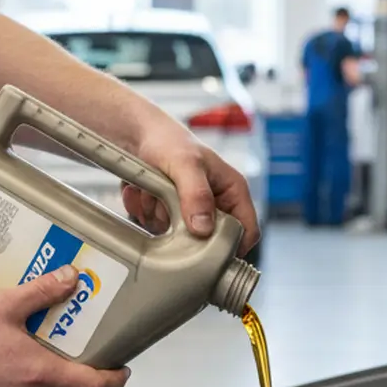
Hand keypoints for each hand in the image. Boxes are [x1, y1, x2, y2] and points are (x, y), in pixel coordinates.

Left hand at [120, 121, 260, 254]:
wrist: (138, 133)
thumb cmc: (169, 140)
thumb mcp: (185, 164)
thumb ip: (196, 195)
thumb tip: (204, 228)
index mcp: (232, 191)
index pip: (248, 230)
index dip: (233, 246)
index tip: (210, 253)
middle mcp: (214, 204)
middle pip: (207, 240)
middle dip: (182, 228)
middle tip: (167, 205)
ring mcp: (189, 211)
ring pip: (177, 238)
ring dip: (159, 216)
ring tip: (154, 191)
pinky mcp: (167, 215)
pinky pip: (155, 229)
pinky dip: (145, 212)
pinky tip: (144, 192)